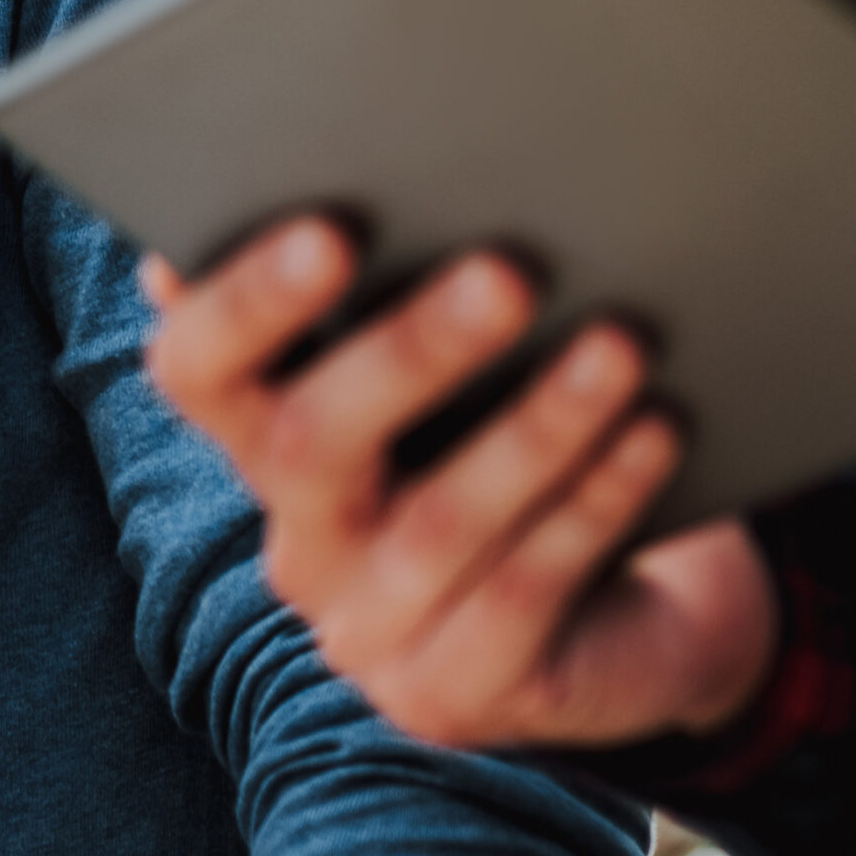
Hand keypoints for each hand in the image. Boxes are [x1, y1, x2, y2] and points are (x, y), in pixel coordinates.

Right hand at [144, 227, 776, 749]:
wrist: (622, 625)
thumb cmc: (525, 459)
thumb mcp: (462, 387)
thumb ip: (406, 300)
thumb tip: (422, 156)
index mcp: (271, 447)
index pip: (202, 372)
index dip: (246, 303)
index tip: (328, 227)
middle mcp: (302, 546)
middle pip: (315, 446)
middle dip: (412, 353)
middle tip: (508, 271)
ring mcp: (372, 638)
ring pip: (439, 524)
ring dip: (534, 429)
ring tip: (619, 346)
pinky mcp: (460, 698)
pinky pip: (525, 592)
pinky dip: (594, 504)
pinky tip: (654, 432)